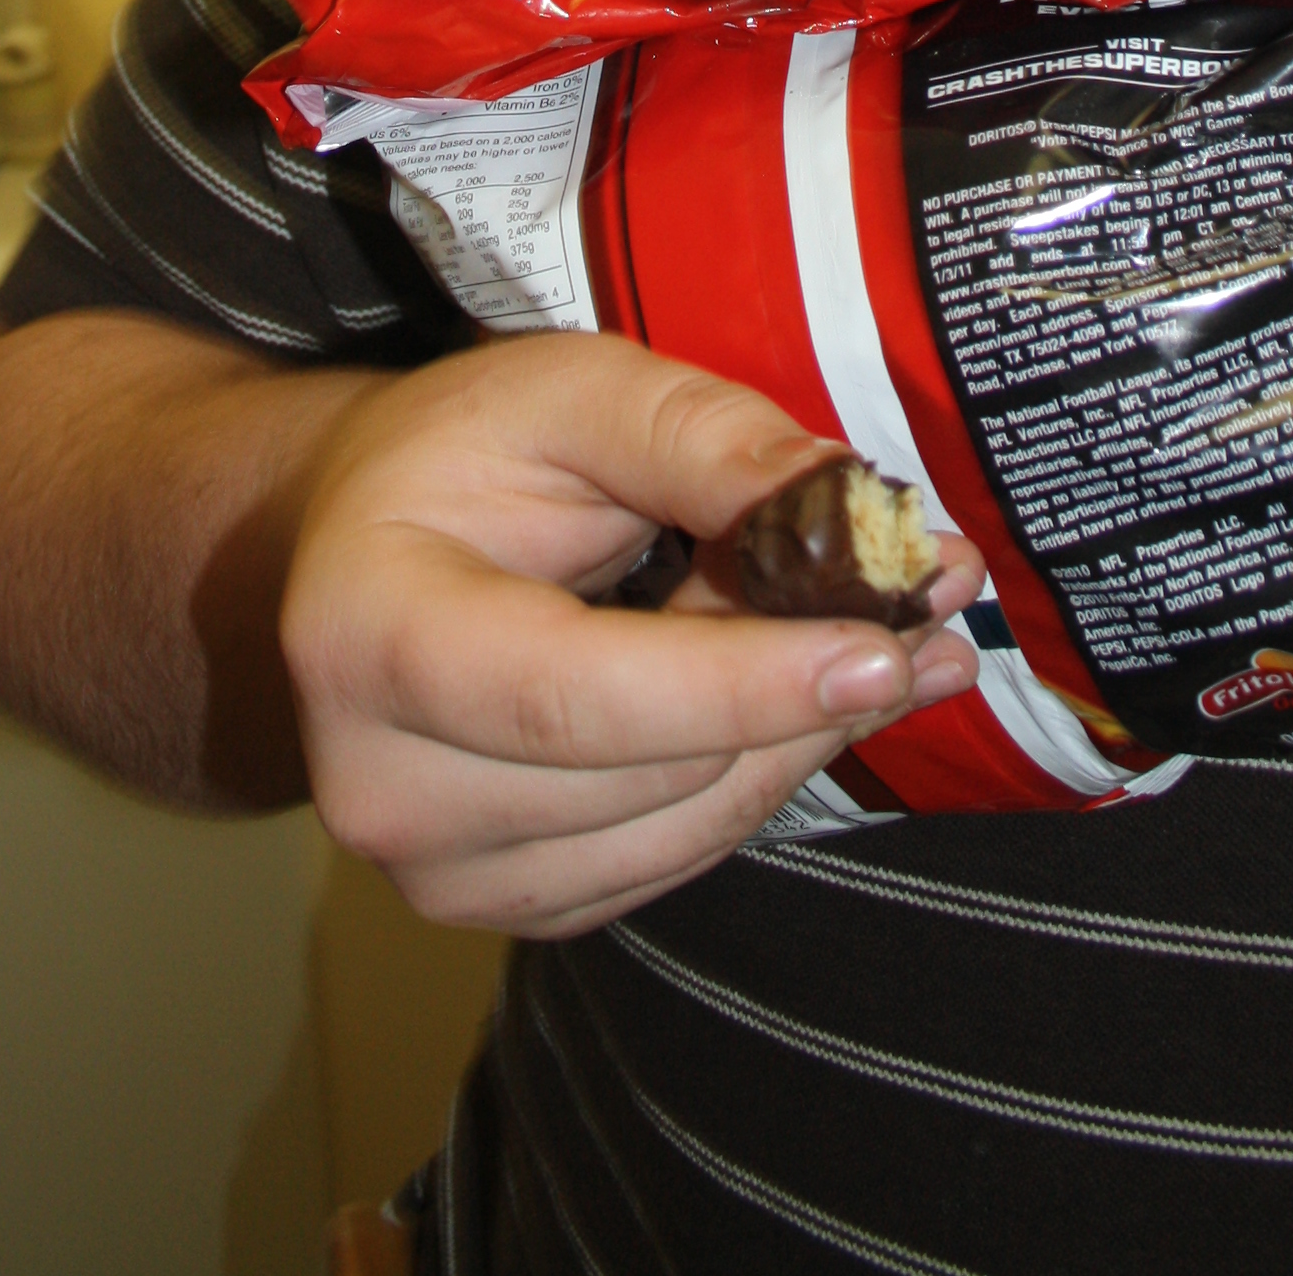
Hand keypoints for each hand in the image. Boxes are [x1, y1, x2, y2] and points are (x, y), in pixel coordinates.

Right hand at [280, 330, 982, 936]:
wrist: (361, 548)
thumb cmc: (461, 454)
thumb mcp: (568, 390)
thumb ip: (698, 437)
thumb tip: (847, 500)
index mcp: (367, 634)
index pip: (569, 697)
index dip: (735, 685)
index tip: (879, 650)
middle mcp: (382, 786)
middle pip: (648, 774)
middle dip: (803, 687)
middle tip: (932, 597)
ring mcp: (440, 869)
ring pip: (685, 829)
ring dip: (804, 735)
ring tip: (896, 639)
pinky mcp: (509, 902)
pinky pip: (677, 857)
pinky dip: (760, 774)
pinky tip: (812, 695)